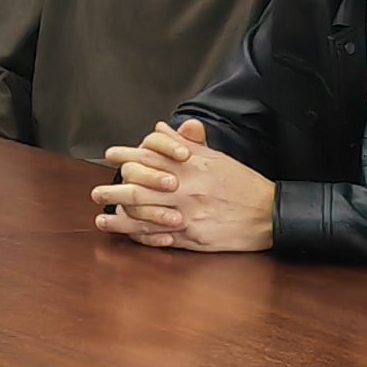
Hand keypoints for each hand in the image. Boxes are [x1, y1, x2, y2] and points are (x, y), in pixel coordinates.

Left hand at [93, 115, 276, 250]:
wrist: (271, 213)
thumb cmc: (243, 184)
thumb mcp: (216, 158)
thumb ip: (186, 144)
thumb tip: (160, 129)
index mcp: (191, 167)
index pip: (150, 157)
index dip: (126, 156)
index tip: (110, 155)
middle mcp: (186, 190)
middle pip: (140, 188)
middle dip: (114, 190)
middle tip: (95, 192)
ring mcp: (188, 215)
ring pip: (145, 215)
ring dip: (120, 217)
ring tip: (102, 217)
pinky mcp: (193, 237)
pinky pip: (160, 237)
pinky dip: (140, 236)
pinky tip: (127, 234)